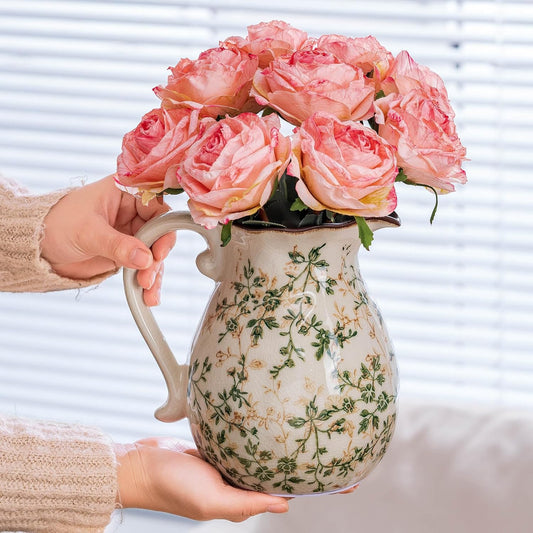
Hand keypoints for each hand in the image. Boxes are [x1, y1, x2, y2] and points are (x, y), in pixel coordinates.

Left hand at [40, 175, 174, 305]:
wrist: (37, 248)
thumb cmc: (56, 224)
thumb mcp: (87, 232)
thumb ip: (118, 245)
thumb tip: (146, 259)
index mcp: (124, 192)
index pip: (156, 205)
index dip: (163, 226)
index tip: (159, 249)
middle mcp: (132, 211)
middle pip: (159, 232)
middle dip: (157, 256)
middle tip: (148, 274)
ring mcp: (131, 233)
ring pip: (154, 252)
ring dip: (154, 273)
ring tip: (147, 290)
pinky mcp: (128, 252)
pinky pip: (145, 266)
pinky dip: (148, 280)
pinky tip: (149, 295)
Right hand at [114, 437, 289, 521]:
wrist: (139, 465)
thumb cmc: (171, 486)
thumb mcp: (211, 499)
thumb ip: (245, 504)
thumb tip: (281, 506)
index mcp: (231, 503)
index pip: (266, 497)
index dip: (284, 487)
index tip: (303, 470)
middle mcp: (225, 486)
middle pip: (257, 476)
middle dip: (274, 464)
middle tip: (295, 444)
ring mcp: (216, 467)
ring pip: (244, 459)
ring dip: (257, 449)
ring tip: (279, 432)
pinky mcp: (207, 449)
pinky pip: (229, 444)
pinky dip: (239, 439)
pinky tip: (251, 427)